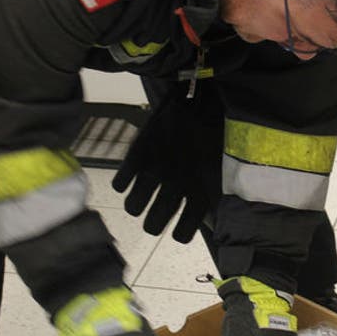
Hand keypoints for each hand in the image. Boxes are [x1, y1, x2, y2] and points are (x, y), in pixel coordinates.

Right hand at [112, 81, 222, 240]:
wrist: (197, 100)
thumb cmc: (212, 135)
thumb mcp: (217, 168)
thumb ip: (208, 195)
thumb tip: (207, 222)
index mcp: (201, 191)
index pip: (183, 234)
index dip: (179, 233)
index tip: (178, 228)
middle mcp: (177, 186)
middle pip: (153, 226)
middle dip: (153, 224)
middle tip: (154, 214)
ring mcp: (155, 171)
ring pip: (133, 208)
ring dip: (136, 206)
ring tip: (141, 197)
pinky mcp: (138, 155)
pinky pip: (119, 184)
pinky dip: (122, 184)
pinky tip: (131, 177)